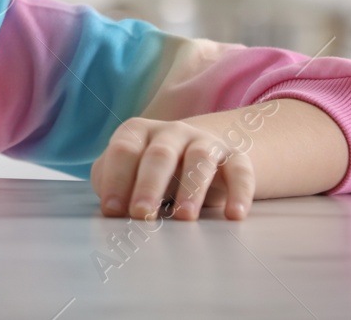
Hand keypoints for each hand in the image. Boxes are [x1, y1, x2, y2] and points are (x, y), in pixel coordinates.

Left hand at [89, 116, 254, 220]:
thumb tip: (111, 207)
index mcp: (139, 132)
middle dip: (148, 185)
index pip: (124, 151)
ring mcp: (204, 142)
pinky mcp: (234, 157)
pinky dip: (240, 192)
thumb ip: (111, 184)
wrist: (199, 154)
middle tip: (141, 214)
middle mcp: (171, 132)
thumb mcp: (127, 173)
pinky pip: (240, 171)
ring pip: (199, 159)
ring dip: (191, 188)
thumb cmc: (151, 172)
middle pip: (159, 155)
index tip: (112, 211)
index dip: (116, 180)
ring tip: (184, 218)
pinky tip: (234, 215)